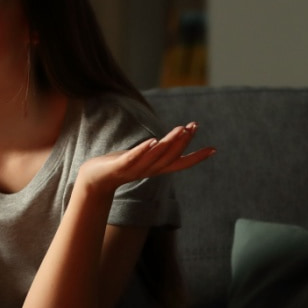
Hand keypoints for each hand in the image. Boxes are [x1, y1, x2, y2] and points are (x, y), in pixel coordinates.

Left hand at [75, 122, 214, 198]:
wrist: (94, 180)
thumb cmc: (119, 167)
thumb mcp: (141, 159)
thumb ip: (157, 153)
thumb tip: (168, 142)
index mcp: (155, 168)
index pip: (180, 164)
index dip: (196, 157)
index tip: (213, 149)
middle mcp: (148, 170)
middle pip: (170, 157)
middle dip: (183, 141)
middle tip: (193, 126)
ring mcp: (134, 169)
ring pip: (156, 156)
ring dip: (169, 143)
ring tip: (179, 129)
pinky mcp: (119, 166)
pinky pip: (134, 158)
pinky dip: (144, 150)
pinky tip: (152, 141)